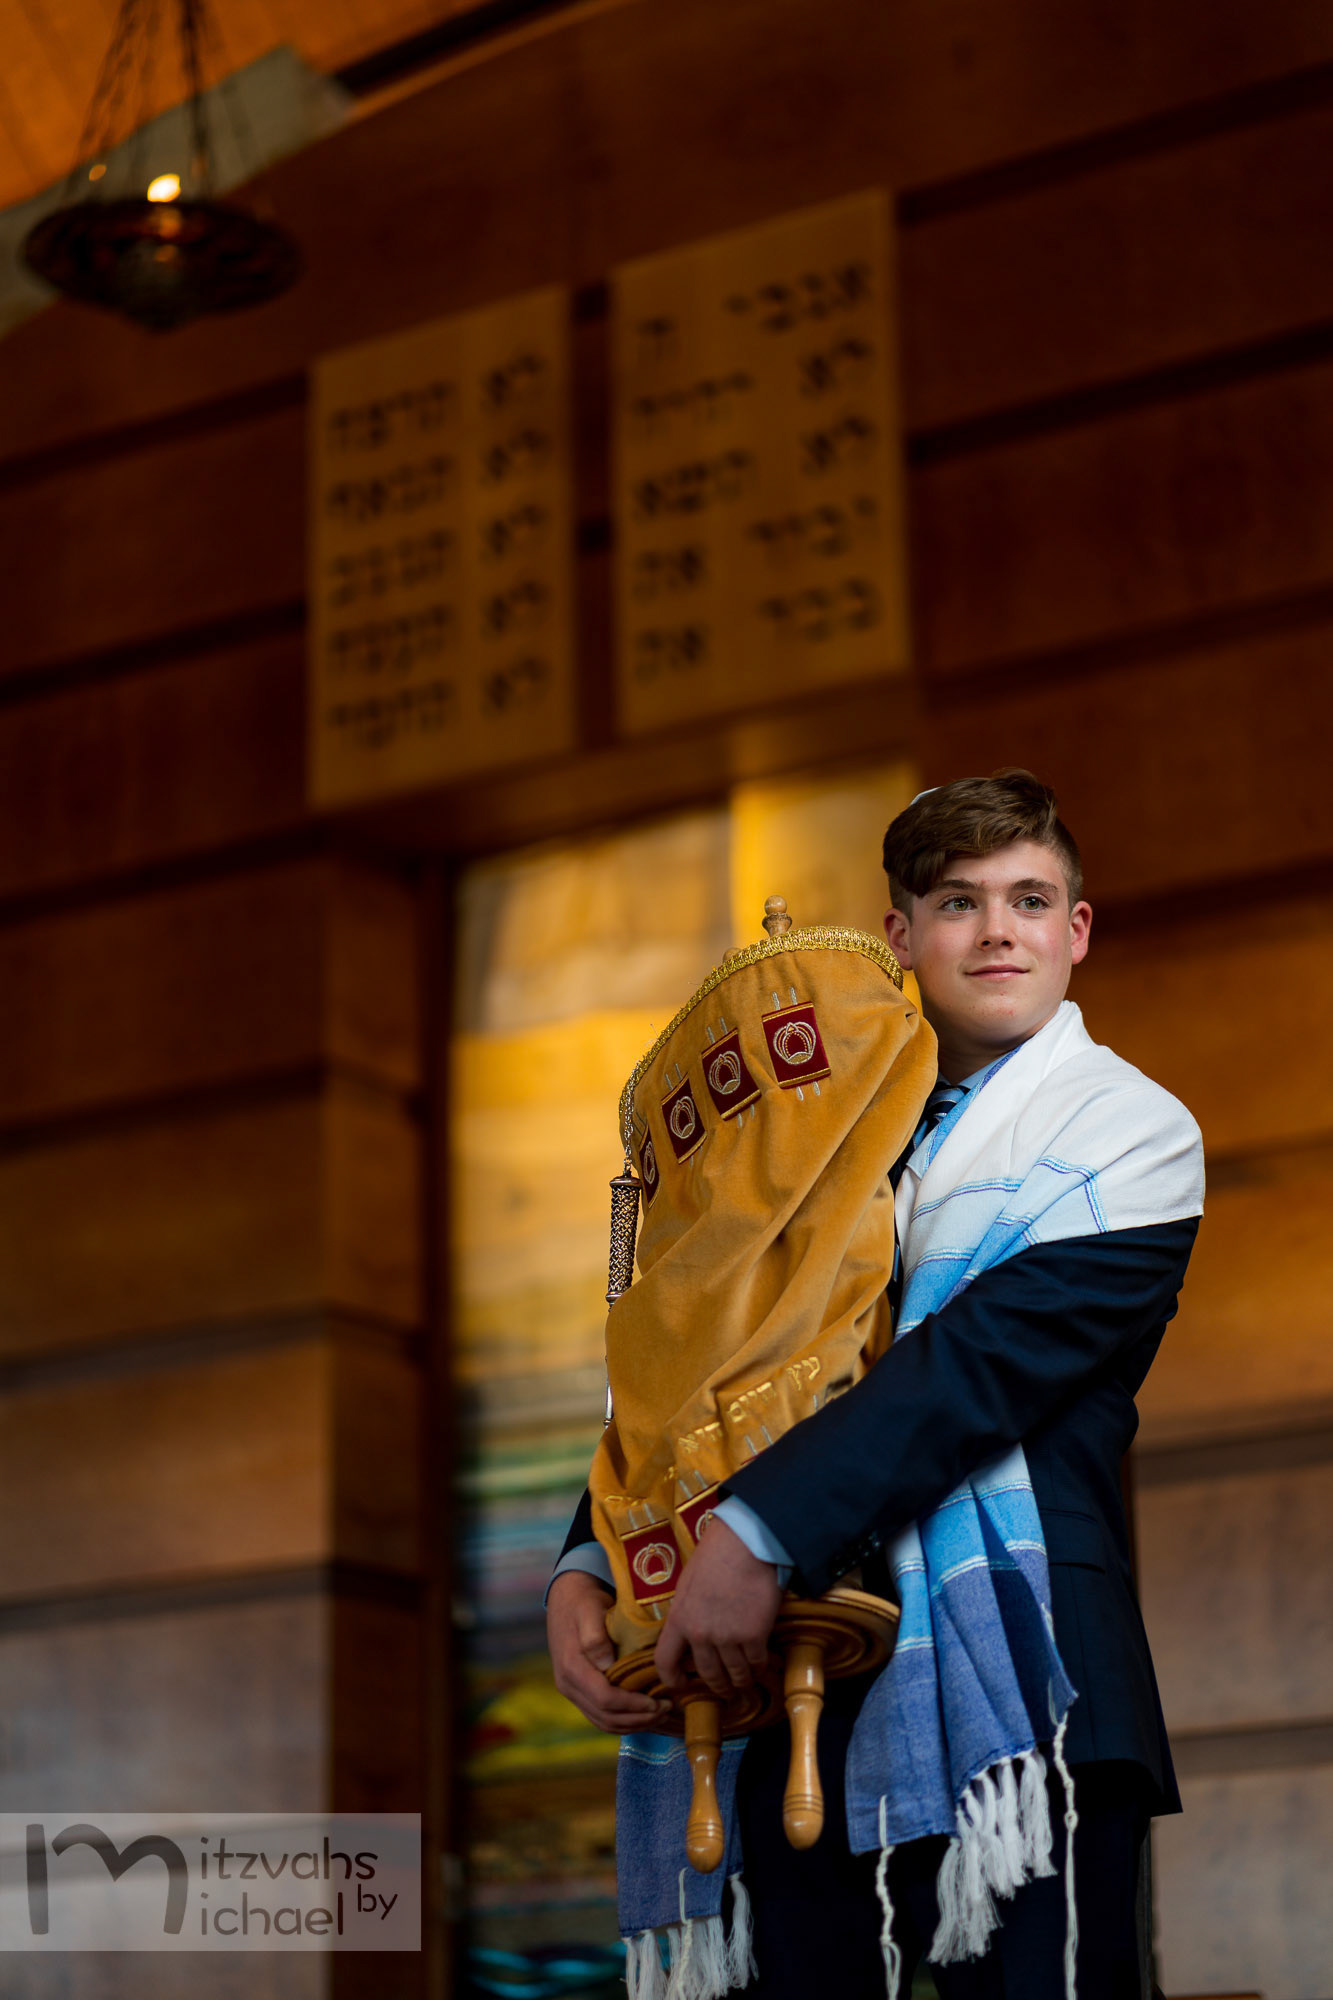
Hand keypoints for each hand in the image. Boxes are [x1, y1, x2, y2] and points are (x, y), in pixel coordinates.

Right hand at [547, 1569, 667, 1732]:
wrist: (566, 1597)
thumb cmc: (583, 1601)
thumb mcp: (589, 1610)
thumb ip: (595, 1637)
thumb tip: (606, 1665)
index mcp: (571, 1667)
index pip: (604, 1699)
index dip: (633, 1706)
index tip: (658, 1701)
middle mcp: (568, 1684)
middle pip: (606, 1717)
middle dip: (639, 1719)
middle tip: (666, 1709)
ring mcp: (572, 1690)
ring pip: (604, 1722)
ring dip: (633, 1724)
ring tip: (660, 1715)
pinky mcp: (579, 1691)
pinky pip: (601, 1717)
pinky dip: (624, 1721)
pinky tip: (644, 1715)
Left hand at [655, 1518, 782, 1698]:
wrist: (745, 1544)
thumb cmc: (716, 1555)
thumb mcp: (688, 1584)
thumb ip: (688, 1611)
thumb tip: (691, 1630)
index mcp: (679, 1619)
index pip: (665, 1661)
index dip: (672, 1680)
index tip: (681, 1686)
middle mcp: (700, 1634)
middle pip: (707, 1674)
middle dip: (718, 1686)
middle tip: (725, 1689)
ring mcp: (728, 1637)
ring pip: (735, 1673)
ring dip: (741, 1681)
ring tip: (746, 1681)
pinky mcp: (754, 1636)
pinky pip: (756, 1662)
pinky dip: (759, 1667)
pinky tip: (761, 1665)